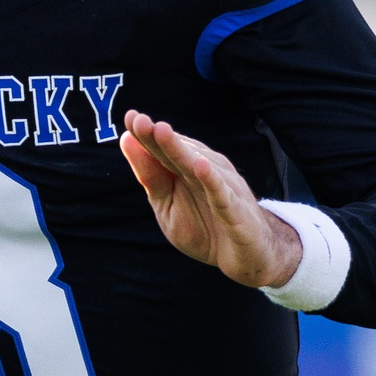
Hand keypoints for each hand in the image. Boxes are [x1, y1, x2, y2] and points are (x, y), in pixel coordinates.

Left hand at [119, 109, 301, 288]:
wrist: (248, 259)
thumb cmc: (206, 228)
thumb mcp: (168, 206)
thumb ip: (150, 176)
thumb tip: (126, 140)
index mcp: (187, 170)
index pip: (164, 150)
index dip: (146, 134)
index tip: (130, 117)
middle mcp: (207, 172)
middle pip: (180, 153)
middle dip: (160, 137)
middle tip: (140, 120)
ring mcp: (224, 190)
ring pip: (200, 168)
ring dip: (181, 150)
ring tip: (162, 131)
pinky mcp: (238, 213)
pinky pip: (224, 195)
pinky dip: (213, 181)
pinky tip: (200, 167)